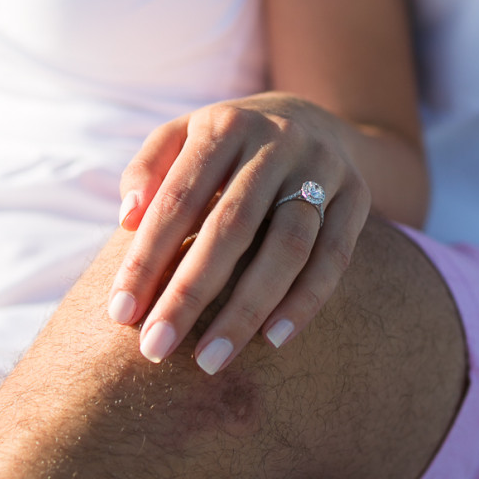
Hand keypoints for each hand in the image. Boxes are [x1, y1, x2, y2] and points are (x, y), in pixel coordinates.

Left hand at [107, 93, 370, 373]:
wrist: (312, 119)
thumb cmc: (226, 145)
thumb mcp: (181, 136)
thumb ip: (147, 171)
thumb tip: (127, 220)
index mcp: (224, 125)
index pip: (178, 198)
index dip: (147, 257)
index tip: (120, 314)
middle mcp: (277, 141)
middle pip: (231, 226)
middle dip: (190, 293)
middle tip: (156, 348)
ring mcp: (323, 168)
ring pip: (288, 245)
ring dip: (248, 308)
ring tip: (211, 359)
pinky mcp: (357, 196)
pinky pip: (334, 256)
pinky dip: (306, 300)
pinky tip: (273, 339)